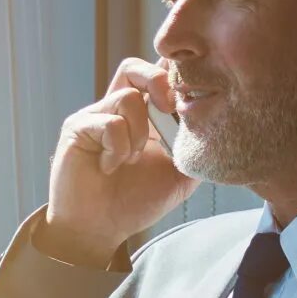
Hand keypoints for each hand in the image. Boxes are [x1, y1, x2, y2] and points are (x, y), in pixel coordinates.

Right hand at [45, 58, 197, 261]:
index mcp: (141, 117)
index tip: (191, 98)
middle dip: (158, 81)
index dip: (174, 77)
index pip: (156, 77)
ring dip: (139, 132)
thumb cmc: (132, 203)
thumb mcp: (177, 176)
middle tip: (169, 108)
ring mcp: (95, 117)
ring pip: (127, 97)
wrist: (97, 230)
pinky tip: (112, 167)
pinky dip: (119, 148)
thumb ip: (194, 150)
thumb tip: (219, 129)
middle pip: (135, 67)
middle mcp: (115, 111)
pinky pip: (110, 123)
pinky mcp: (77, 128)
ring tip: (132, 160)